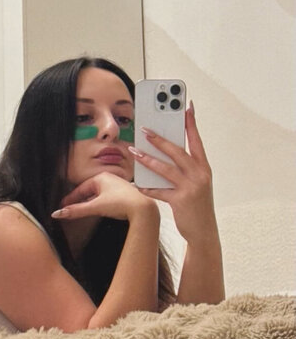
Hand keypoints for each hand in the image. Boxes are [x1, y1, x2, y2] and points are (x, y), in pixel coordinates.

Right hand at [52, 172, 156, 222]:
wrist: (143, 209)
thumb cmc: (123, 203)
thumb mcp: (96, 207)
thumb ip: (77, 210)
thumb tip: (59, 213)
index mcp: (101, 177)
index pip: (80, 188)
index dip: (71, 198)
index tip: (63, 205)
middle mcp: (109, 179)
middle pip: (89, 191)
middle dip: (80, 200)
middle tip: (71, 208)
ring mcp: (117, 186)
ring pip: (98, 195)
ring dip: (90, 203)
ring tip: (83, 210)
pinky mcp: (123, 195)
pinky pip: (106, 198)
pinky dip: (100, 204)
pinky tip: (100, 210)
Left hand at [130, 102, 216, 243]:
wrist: (204, 232)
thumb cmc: (197, 205)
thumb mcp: (196, 183)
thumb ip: (184, 168)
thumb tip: (162, 152)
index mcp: (204, 167)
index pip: (197, 140)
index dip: (191, 123)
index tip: (186, 107)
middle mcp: (200, 175)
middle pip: (178, 151)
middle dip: (160, 139)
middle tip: (145, 128)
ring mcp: (191, 187)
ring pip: (166, 168)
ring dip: (147, 159)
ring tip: (134, 151)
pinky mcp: (181, 201)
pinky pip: (159, 191)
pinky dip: (147, 187)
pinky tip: (136, 183)